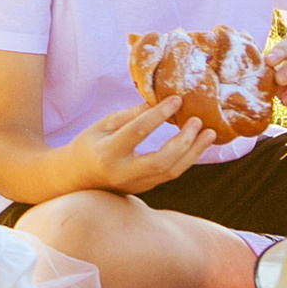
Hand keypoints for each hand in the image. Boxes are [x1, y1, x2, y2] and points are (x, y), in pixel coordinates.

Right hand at [67, 95, 214, 193]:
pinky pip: (170, 174)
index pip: (137, 132)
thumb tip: (158, 101)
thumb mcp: (103, 125)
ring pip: (171, 172)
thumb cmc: (90, 144)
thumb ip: (131, 116)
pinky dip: (187, 158)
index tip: (176, 100)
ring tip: (209, 133)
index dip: (158, 115)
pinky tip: (197, 144)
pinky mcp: (145, 188)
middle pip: (161, 161)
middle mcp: (123, 173)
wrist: (77, 177)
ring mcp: (135, 184)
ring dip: (194, 153)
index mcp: (108, 153)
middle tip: (197, 120)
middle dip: (184, 141)